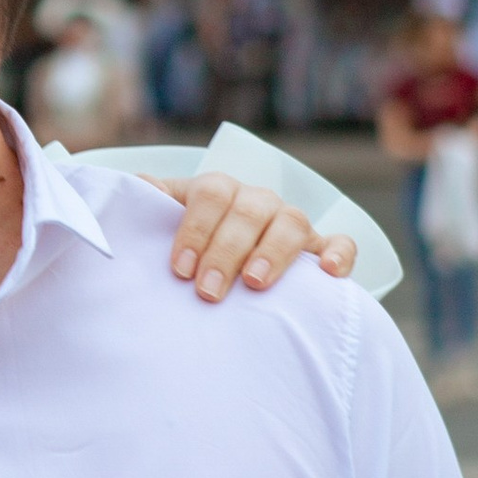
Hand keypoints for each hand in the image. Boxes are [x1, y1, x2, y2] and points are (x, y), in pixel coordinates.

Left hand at [152, 172, 358, 302]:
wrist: (225, 265)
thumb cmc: (191, 247)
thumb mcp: (166, 225)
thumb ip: (149, 206)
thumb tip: (137, 186)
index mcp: (219, 192)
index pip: (211, 194)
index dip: (195, 229)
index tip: (180, 268)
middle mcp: (257, 202)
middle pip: (248, 212)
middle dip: (226, 251)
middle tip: (208, 291)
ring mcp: (291, 224)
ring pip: (291, 223)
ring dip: (274, 252)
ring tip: (255, 283)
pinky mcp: (321, 250)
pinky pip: (340, 244)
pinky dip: (337, 255)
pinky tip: (327, 272)